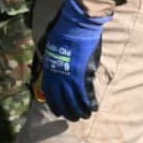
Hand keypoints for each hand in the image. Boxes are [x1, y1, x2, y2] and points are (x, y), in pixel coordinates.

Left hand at [39, 0, 109, 120]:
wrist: (76, 25)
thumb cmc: (62, 30)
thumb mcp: (50, 44)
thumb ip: (52, 57)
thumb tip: (51, 59)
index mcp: (49, 69)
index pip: (49, 92)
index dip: (54, 104)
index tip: (58, 110)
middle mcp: (58, 77)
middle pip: (61, 101)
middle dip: (67, 112)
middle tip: (72, 117)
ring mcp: (71, 78)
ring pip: (74, 102)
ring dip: (80, 111)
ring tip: (84, 116)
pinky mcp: (84, 76)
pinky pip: (87, 95)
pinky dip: (90, 103)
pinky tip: (93, 108)